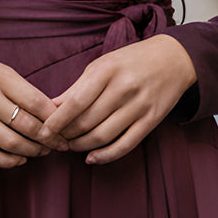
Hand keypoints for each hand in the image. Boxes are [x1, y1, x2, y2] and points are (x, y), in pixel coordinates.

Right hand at [0, 49, 68, 167]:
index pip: (36, 102)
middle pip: (26, 125)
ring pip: (11, 143)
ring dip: (32, 152)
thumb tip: (51, 113)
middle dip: (48, 139)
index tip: (66, 128)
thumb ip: (21, 89)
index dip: (55, 119)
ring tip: (42, 152)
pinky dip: (9, 161)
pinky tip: (20, 159)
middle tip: (60, 145)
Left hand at [35, 34, 196, 164]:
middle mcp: (123, 88)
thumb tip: (50, 108)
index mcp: (107, 70)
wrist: (173, 59)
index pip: (75, 102)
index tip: (43, 132)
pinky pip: (124, 146)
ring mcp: (139, 106)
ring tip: (71, 146)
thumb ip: (77, 87)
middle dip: (66, 135)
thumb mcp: (102, 65)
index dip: (57, 121)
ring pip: (102, 137)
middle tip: (56, 140)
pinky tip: (91, 158)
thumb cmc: (131, 62)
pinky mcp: (150, 121)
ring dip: (81, 146)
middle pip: (86, 122)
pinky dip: (105, 156)